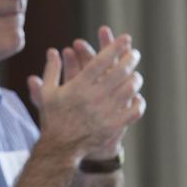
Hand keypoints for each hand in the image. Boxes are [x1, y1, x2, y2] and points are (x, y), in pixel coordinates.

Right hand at [29, 26, 144, 160]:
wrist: (60, 148)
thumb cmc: (53, 118)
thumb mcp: (47, 93)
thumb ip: (51, 70)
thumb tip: (53, 51)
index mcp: (78, 86)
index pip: (101, 60)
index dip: (115, 47)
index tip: (125, 38)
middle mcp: (94, 96)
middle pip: (120, 71)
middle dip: (131, 59)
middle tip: (135, 54)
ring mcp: (106, 111)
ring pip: (130, 88)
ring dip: (135, 78)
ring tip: (136, 75)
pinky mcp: (114, 125)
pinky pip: (134, 110)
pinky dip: (138, 102)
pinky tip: (137, 98)